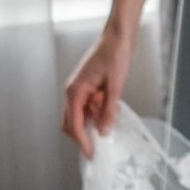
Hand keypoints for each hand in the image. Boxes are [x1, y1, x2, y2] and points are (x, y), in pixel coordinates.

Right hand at [61, 26, 134, 158]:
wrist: (118, 36)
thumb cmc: (115, 55)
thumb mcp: (115, 86)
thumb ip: (108, 110)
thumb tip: (104, 131)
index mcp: (75, 92)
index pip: (74, 124)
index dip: (82, 141)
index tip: (91, 153)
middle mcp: (72, 91)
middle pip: (71, 122)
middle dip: (82, 136)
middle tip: (98, 147)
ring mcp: (78, 88)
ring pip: (79, 114)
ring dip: (91, 123)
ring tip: (109, 127)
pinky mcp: (87, 85)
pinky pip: (87, 105)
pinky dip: (96, 112)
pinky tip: (110, 113)